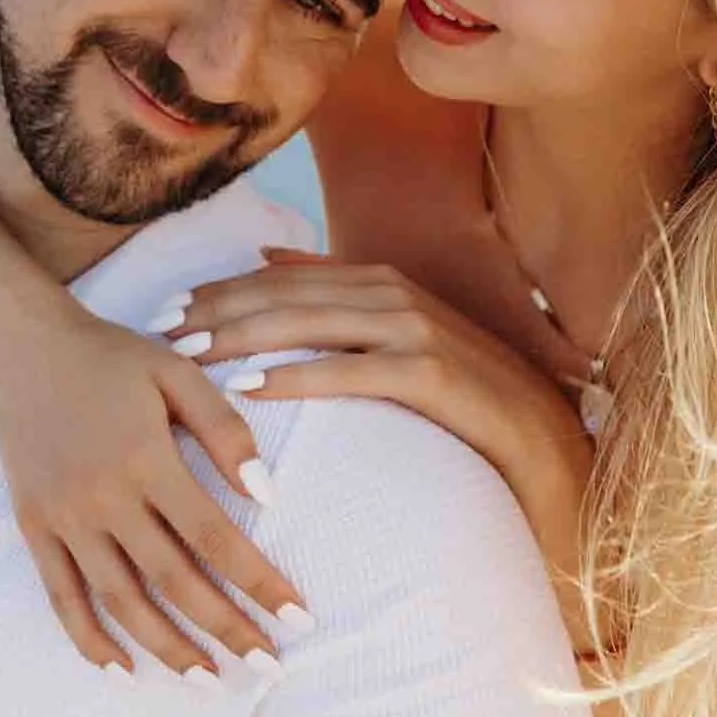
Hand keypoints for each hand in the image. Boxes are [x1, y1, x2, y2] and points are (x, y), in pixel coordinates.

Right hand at [0, 309, 310, 682]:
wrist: (22, 346)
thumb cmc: (112, 357)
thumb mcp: (179, 372)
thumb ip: (226, 431)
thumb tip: (267, 495)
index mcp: (147, 458)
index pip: (214, 537)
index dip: (259, 582)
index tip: (298, 617)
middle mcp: (104, 497)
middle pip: (174, 581)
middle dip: (227, 629)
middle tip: (269, 666)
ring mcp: (64, 517)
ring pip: (120, 601)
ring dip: (167, 648)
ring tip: (209, 681)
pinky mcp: (34, 528)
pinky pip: (62, 597)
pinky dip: (90, 640)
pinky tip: (125, 670)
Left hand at [169, 251, 596, 581]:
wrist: (559, 457)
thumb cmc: (471, 411)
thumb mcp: (400, 351)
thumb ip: (338, 302)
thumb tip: (263, 259)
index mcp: (385, 286)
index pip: (283, 280)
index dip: (219, 292)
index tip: (161, 313)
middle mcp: (402, 297)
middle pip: (290, 295)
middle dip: (219, 310)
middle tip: (157, 331)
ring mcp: (426, 333)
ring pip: (317, 323)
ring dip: (247, 336)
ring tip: (188, 355)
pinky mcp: (445, 377)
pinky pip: (359, 371)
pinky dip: (303, 376)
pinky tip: (252, 392)